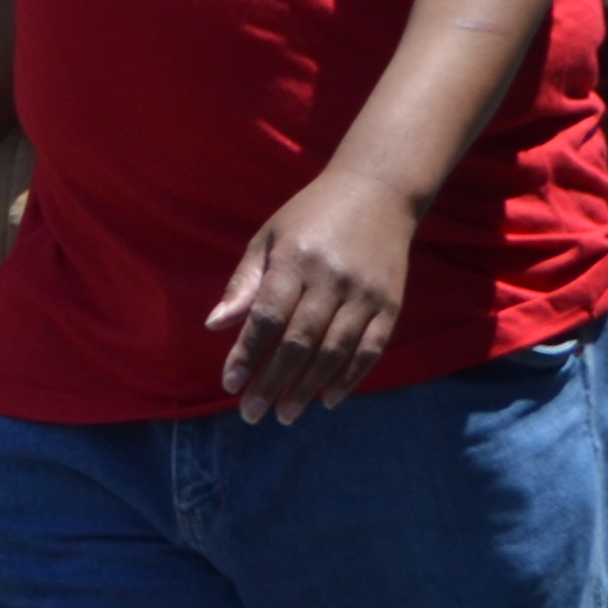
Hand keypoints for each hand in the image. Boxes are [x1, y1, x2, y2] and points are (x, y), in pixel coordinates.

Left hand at [208, 168, 420, 422]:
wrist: (377, 193)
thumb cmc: (309, 216)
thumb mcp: (268, 238)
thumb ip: (244, 283)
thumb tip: (215, 325)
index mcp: (294, 261)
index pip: (266, 318)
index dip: (247, 353)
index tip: (230, 383)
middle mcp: (331, 280)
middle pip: (299, 342)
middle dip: (273, 382)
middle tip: (252, 413)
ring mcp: (365, 294)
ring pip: (335, 351)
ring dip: (308, 388)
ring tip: (285, 414)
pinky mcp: (391, 304)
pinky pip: (371, 349)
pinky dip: (350, 377)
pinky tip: (328, 399)